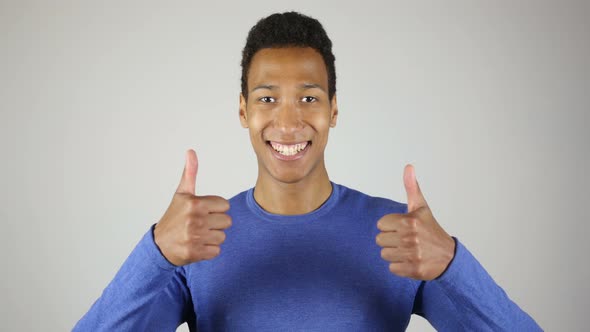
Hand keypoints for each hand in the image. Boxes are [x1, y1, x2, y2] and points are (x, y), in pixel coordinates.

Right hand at [154, 149, 231, 265]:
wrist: (159, 245)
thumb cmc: (174, 217)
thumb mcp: (181, 194)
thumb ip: (190, 173)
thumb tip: (191, 151)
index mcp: (195, 203)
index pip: (225, 205)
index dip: (216, 208)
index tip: (203, 211)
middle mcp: (195, 220)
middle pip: (227, 221)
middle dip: (216, 223)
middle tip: (201, 224)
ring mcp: (195, 237)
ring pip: (223, 237)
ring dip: (213, 237)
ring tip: (199, 234)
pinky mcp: (196, 253)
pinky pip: (217, 251)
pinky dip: (209, 250)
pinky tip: (198, 245)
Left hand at [375, 165, 454, 279]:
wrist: (449, 257)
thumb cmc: (431, 230)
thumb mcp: (421, 207)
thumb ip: (411, 187)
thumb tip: (408, 166)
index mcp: (409, 221)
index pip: (380, 224)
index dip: (390, 226)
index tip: (402, 228)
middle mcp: (410, 238)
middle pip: (380, 240)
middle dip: (390, 240)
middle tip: (405, 240)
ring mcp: (412, 255)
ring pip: (384, 255)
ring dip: (394, 254)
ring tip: (408, 250)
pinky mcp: (413, 270)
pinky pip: (392, 268)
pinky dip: (399, 266)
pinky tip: (411, 260)